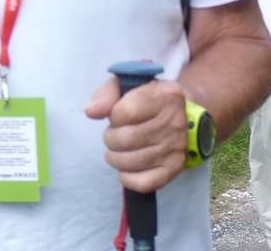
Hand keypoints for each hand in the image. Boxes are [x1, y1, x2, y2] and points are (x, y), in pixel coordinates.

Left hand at [85, 77, 187, 191]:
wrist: (179, 115)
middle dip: (111, 139)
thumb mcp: (127, 87)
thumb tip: (91, 111)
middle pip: (126, 139)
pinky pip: (144, 183)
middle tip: (114, 137)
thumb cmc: (147, 100)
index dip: (113, 117)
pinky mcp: (174, 168)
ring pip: (131, 162)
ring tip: (117, 151)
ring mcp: (176, 147)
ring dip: (115, 159)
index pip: (125, 112)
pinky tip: (126, 169)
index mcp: (165, 95)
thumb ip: (106, 94)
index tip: (118, 116)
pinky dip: (128, 179)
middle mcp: (175, 121)